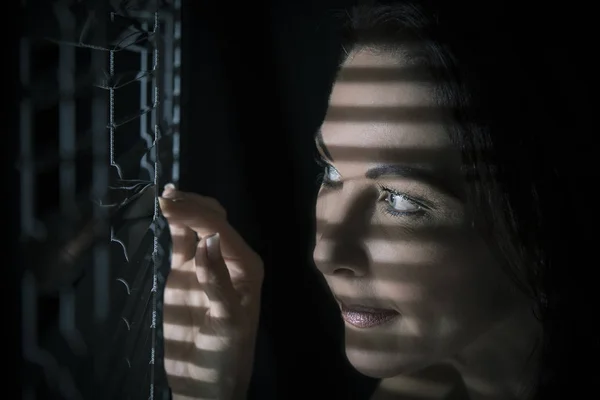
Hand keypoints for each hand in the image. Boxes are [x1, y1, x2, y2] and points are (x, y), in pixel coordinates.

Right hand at [159, 185, 262, 399]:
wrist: (206, 383)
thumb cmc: (225, 355)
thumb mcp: (228, 321)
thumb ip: (218, 282)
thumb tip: (208, 242)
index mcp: (246, 266)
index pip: (220, 231)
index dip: (196, 216)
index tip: (169, 206)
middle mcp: (230, 259)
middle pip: (214, 220)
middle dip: (191, 206)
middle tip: (164, 199)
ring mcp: (207, 265)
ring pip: (199, 226)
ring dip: (185, 208)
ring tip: (165, 196)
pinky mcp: (187, 274)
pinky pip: (183, 242)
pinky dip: (176, 225)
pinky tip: (167, 209)